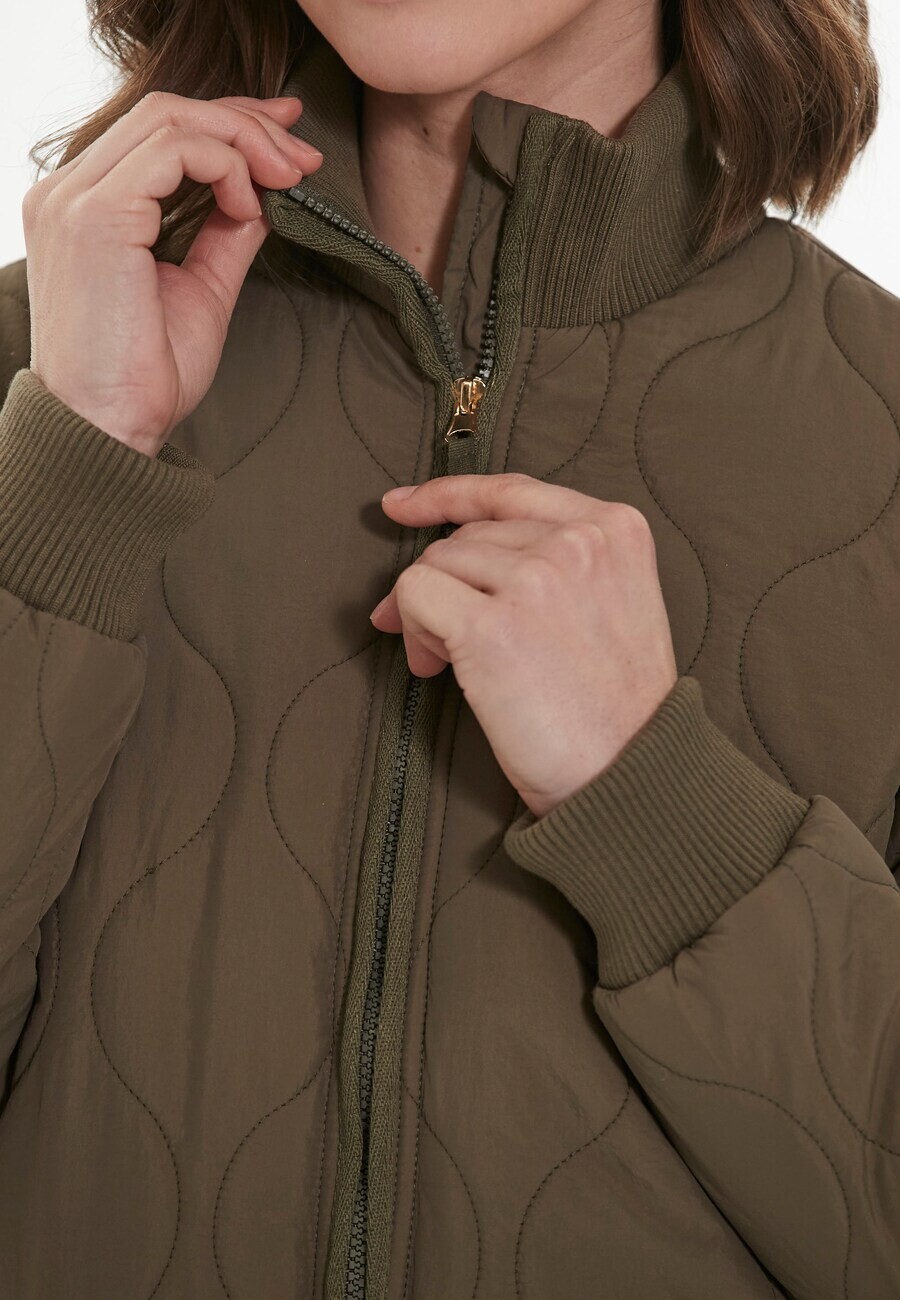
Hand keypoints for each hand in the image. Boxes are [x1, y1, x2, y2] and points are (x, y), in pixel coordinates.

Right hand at [23, 91, 322, 454]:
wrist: (110, 430)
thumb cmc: (145, 378)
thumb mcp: (200, 291)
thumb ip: (224, 235)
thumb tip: (263, 196)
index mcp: (84, 206)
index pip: (158, 130)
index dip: (229, 121)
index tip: (289, 141)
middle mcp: (68, 192)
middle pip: (166, 111)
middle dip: (247, 123)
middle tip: (304, 156)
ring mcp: (74, 199)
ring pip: (170, 118)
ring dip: (244, 141)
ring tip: (289, 180)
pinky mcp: (94, 215)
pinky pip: (173, 150)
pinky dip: (226, 166)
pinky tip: (250, 205)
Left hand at [370, 473, 677, 818]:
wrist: (631, 772)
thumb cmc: (616, 706)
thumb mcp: (617, 602)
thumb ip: (559, 562)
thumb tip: (449, 555)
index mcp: (615, 528)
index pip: (512, 491)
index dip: (448, 496)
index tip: (403, 506)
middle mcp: (578, 541)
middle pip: (466, 537)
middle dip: (440, 583)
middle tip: (438, 639)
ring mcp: (535, 579)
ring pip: (434, 565)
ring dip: (427, 616)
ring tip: (450, 664)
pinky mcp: (490, 624)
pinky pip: (415, 595)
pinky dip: (412, 630)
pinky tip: (437, 668)